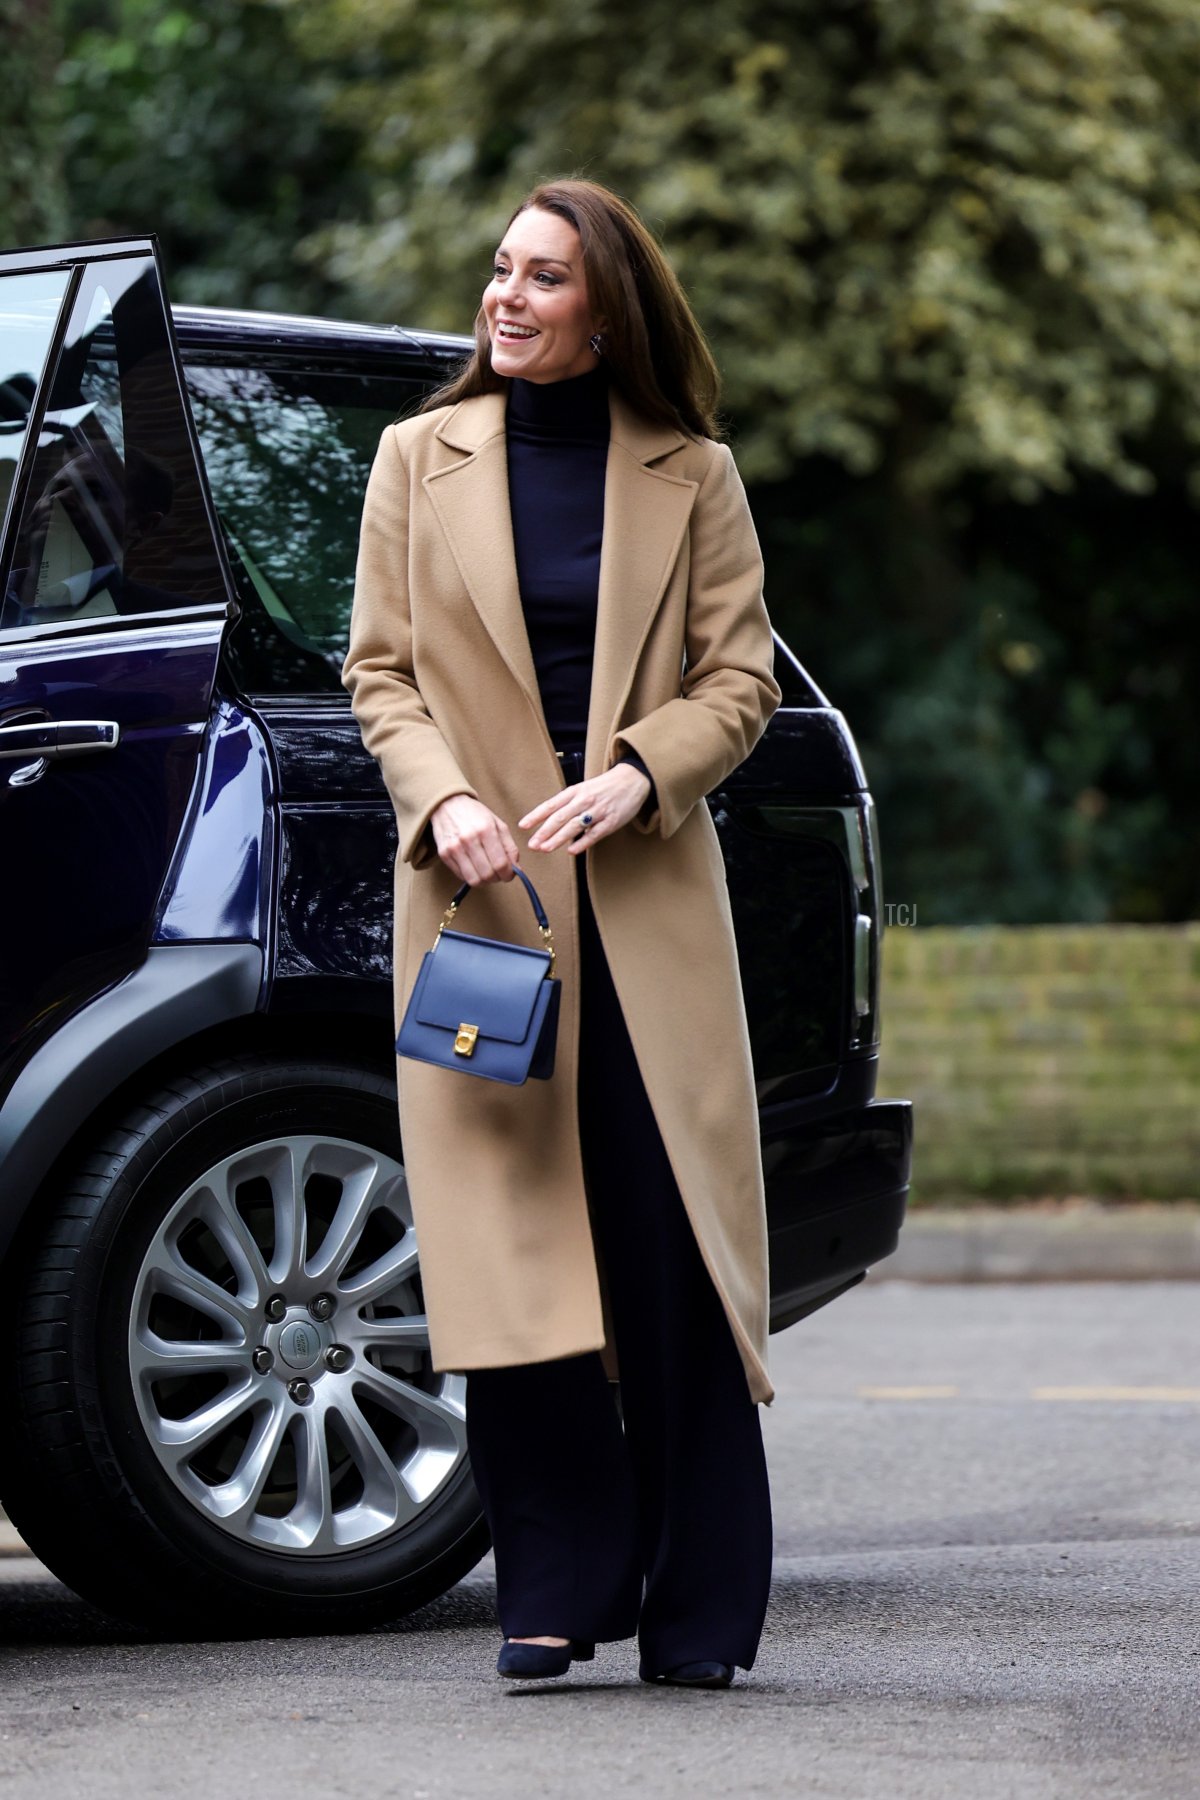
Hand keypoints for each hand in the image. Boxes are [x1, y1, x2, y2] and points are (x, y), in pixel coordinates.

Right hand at [430, 793, 519, 885]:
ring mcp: (454, 848)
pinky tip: (475, 867)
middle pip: (488, 874)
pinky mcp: (444, 855)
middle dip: (497, 878)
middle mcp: (468, 839)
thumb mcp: (498, 824)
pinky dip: (472, 876)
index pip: (500, 863)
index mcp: (485, 830)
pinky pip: (461, 876)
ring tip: (487, 872)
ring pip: (474, 880)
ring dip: (485, 881)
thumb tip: (516, 869)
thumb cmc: (475, 814)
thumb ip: (510, 847)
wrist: (448, 804)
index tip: (510, 874)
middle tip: (499, 874)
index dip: (508, 874)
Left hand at [519, 763, 651, 855]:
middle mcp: (584, 800)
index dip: (536, 816)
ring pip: (574, 826)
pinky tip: (571, 850)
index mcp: (574, 791)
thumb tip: (548, 822)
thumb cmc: (604, 787)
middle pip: (560, 817)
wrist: (632, 779)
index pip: (551, 804)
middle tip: (532, 845)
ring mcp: (598, 811)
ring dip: (558, 839)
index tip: (523, 826)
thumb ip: (567, 804)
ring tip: (545, 849)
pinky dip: (582, 843)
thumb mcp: (582, 789)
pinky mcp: (611, 821)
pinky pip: (595, 834)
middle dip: (544, 832)